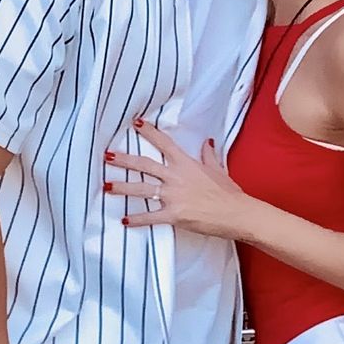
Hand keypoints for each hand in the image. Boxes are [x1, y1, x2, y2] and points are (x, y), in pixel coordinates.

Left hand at [104, 119, 246, 236]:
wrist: (237, 213)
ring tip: (106, 187)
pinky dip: (137, 219)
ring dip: (122, 188)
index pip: (164, 143)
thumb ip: (209, 156)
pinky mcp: (174, 215)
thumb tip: (208, 142)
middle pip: (144, 165)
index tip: (136, 123)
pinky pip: (150, 217)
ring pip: (141, 189)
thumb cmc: (229, 193)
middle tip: (107, 156)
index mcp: (186, 164)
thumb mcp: (219, 170)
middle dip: (124, 160)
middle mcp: (175, 177)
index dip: (150, 132)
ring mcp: (173, 196)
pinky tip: (124, 220)